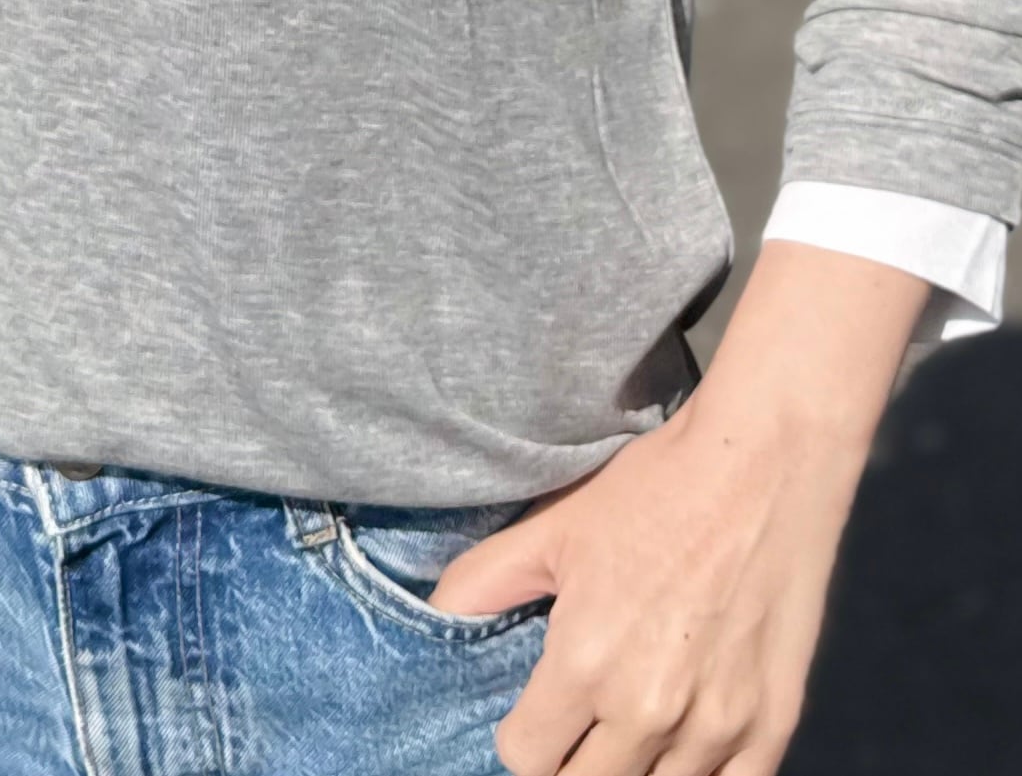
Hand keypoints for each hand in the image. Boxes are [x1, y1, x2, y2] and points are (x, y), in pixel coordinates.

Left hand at [423, 244, 932, 775]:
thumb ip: (487, 580)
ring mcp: (718, 727)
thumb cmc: (654, 489)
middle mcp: (649, 711)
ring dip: (636, 769)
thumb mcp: (556, 527)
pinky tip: (688, 747)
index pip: (528, 760)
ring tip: (632, 729)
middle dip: (573, 761)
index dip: (524, 737)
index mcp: (586, 664)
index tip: (535, 712)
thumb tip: (435, 616)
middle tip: (581, 723)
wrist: (764, 464)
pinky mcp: (774, 726)